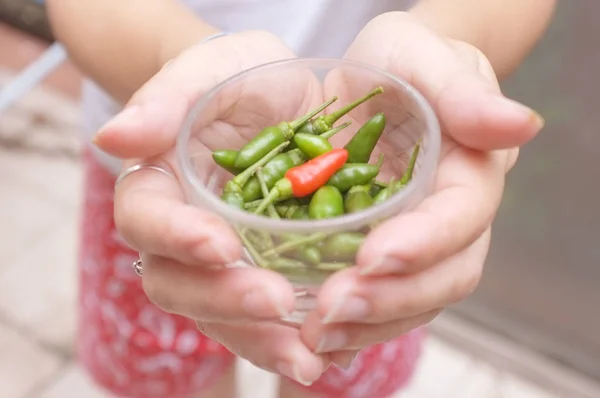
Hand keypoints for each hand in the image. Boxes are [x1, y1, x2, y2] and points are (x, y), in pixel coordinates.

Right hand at [96, 31, 328, 384]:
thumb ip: (166, 99)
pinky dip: (296, 340)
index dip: (176, 238)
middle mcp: (181, 235)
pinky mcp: (263, 274)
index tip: (222, 245)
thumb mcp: (211, 71)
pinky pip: (268, 319)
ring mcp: (222, 262)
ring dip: (264, 341)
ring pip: (224, 316)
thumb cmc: (240, 76)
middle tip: (279, 303)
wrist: (283, 97)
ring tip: (314, 358)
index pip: (147, 220)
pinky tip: (337, 350)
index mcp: (158, 184)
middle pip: (180, 284)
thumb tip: (113, 137)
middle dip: (225, 299)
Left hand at [300, 12, 543, 362]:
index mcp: (470, 168)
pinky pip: (384, 302)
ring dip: (369, 325)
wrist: (376, 82)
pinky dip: (354, 326)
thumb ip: (461, 89)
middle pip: (445, 275)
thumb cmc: (398, 61)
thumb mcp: (420, 55)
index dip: (425, 241)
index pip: (462, 215)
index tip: (373, 256)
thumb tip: (518, 125)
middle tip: (332, 310)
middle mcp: (454, 216)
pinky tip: (315, 335)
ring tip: (315, 335)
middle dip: (392, 298)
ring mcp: (424, 242)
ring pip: (416, 301)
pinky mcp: (390, 256)